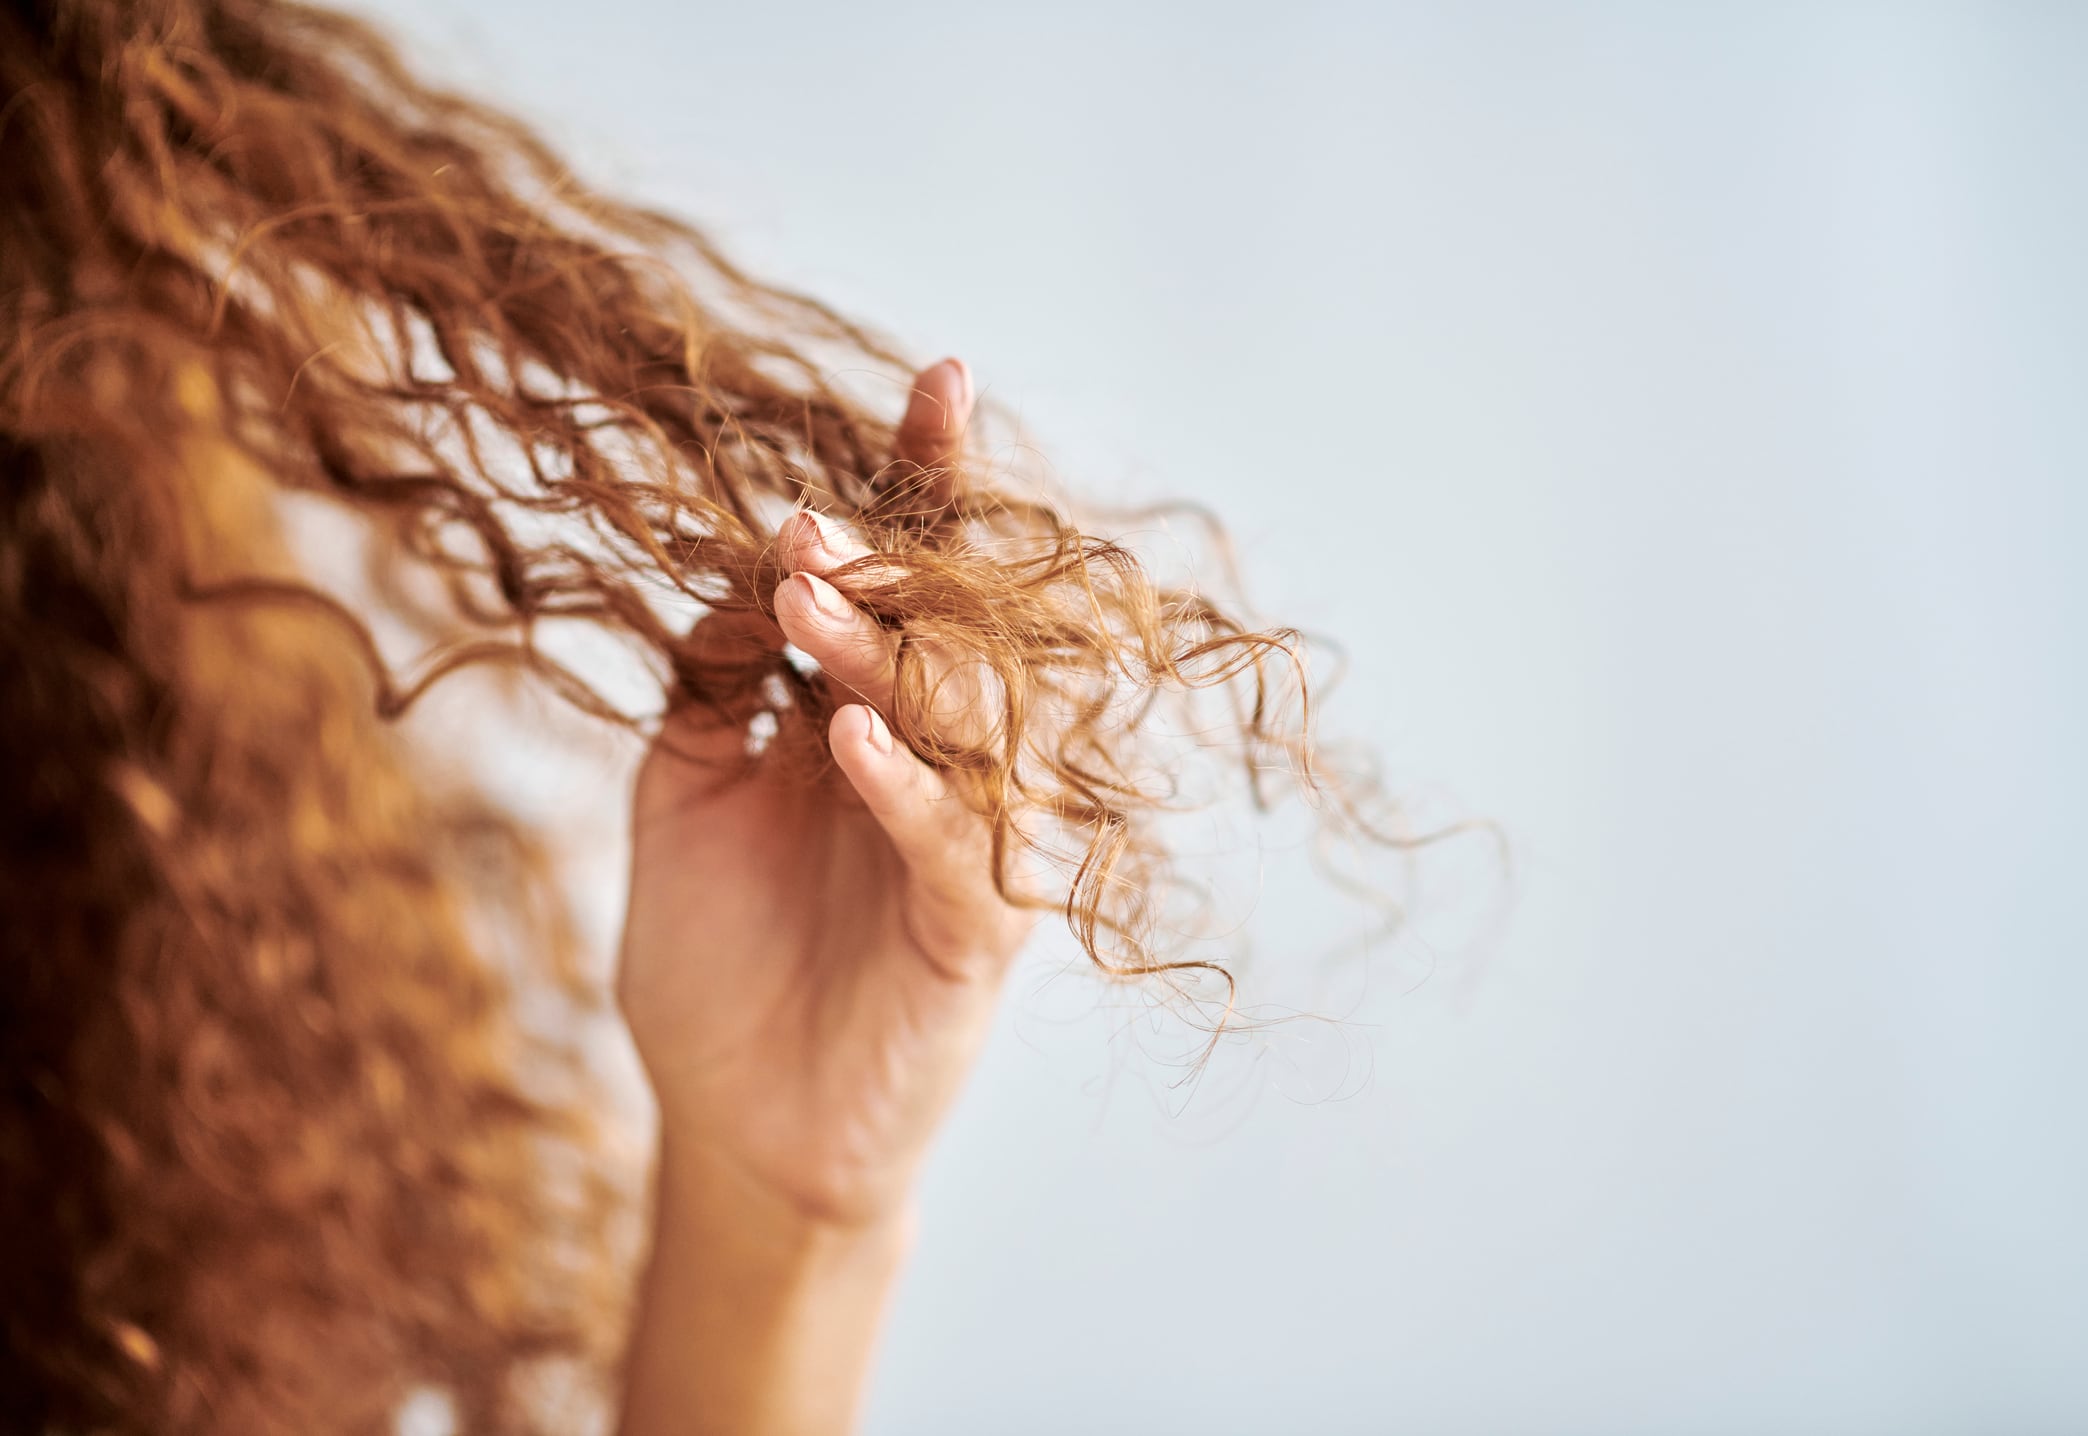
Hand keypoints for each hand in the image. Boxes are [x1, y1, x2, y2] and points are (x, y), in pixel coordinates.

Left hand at [616, 357, 1036, 1229]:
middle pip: (951, 630)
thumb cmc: (719, 958)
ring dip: (888, 654)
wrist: (739, 1126)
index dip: (927, 483)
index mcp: (877, 714)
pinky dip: (905, 783)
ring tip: (814, 599)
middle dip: (889, 566)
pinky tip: (846, 734)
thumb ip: (713, 677)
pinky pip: (954, 841)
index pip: (912, 582)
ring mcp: (968, 843)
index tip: (938, 377)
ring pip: (964, 721)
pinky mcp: (976, 932)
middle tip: (807, 526)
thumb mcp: (686, 789)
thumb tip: (739, 559)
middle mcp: (940, 763)